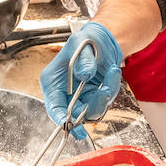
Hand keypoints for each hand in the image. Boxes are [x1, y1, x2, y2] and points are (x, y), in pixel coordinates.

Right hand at [39, 22, 123, 138]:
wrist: (102, 41)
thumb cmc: (86, 41)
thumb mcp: (81, 44)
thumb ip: (83, 60)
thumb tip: (85, 74)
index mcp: (53, 82)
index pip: (53, 106)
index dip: (59, 117)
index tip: (68, 124)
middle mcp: (65, 93)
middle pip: (75, 115)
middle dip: (92, 106)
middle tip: (105, 91)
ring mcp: (81, 97)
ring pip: (93, 111)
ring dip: (105, 96)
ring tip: (112, 72)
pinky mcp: (95, 98)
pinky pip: (105, 102)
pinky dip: (112, 88)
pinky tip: (112, 71)